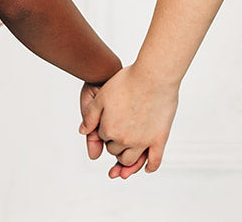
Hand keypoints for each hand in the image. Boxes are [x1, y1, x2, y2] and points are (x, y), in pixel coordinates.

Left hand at [79, 63, 178, 178]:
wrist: (154, 74)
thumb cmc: (128, 81)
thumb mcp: (102, 96)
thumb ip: (90, 116)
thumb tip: (83, 132)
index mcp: (109, 129)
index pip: (103, 138)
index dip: (106, 128)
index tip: (113, 117)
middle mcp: (124, 139)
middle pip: (115, 151)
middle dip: (115, 142)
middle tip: (122, 126)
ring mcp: (143, 141)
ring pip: (130, 160)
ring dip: (127, 157)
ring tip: (130, 145)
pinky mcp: (159, 139)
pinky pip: (154, 161)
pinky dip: (148, 167)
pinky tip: (146, 167)